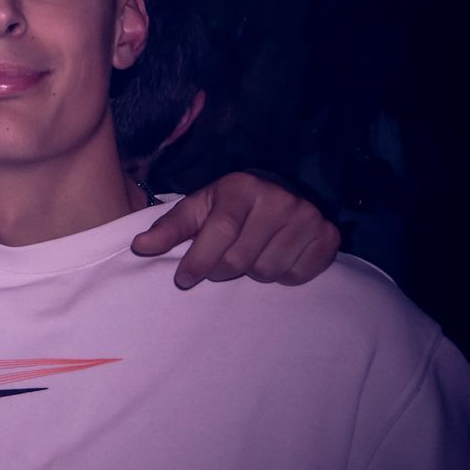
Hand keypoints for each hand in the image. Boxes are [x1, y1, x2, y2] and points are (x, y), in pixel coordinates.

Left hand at [129, 172, 339, 287]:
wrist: (279, 192)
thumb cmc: (229, 205)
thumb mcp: (197, 209)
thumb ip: (169, 229)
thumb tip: (140, 247)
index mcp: (242, 189)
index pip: (221, 231)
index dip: (199, 260)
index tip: (183, 280)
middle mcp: (280, 200)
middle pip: (242, 259)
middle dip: (222, 269)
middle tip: (219, 263)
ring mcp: (309, 217)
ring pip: (269, 271)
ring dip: (252, 272)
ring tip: (250, 254)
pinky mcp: (328, 237)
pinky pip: (298, 276)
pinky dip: (282, 275)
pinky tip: (275, 256)